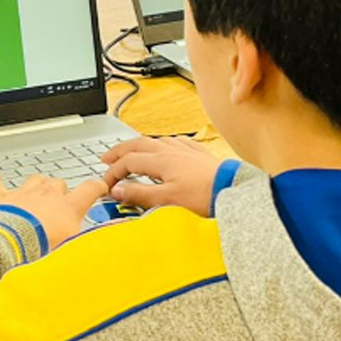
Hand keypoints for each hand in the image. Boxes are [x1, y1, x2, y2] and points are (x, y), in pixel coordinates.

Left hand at [0, 159, 106, 249]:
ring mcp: (23, 194)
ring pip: (34, 180)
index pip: (89, 189)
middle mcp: (47, 194)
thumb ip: (89, 244)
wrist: (12, 245)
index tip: (100, 187)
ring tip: (37, 193)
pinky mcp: (0, 198)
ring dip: (36, 185)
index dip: (97, 187)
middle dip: (61, 192)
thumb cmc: (42, 248)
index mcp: (68, 206)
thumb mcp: (74, 249)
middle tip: (61, 205)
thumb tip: (107, 248)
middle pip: (58, 184)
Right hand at [99, 136, 222, 216]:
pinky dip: (163, 144)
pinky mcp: (199, 153)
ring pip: (156, 141)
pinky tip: (166, 147)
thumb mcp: (166, 199)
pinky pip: (176, 142)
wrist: (233, 189)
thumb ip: (139, 194)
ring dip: (139, 146)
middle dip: (119, 151)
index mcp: (160, 160)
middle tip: (106, 157)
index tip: (107, 184)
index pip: (128, 161)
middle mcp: (171, 150)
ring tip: (133, 151)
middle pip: (137, 144)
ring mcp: (185, 150)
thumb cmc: (203, 195)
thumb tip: (117, 190)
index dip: (113, 172)